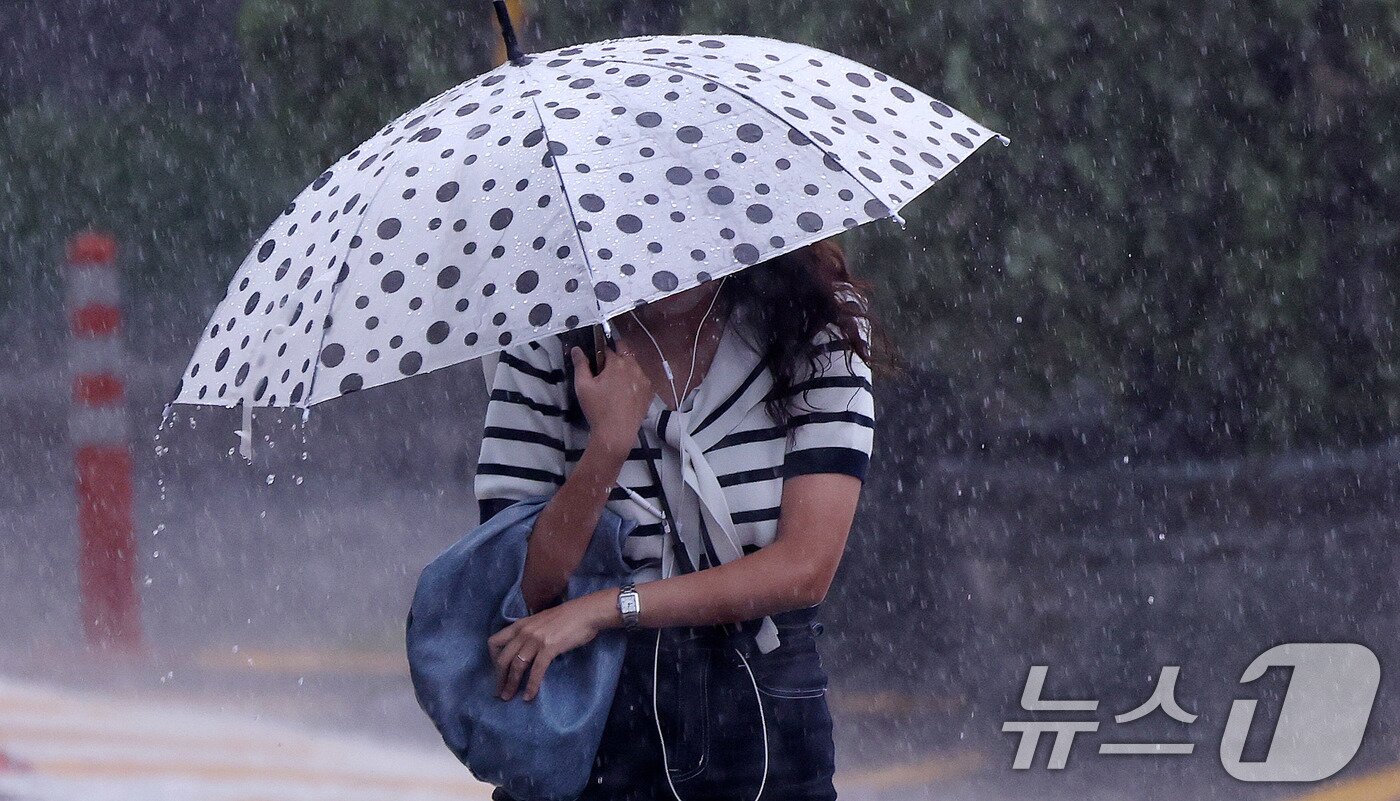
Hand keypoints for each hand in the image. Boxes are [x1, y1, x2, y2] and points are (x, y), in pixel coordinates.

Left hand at [487, 590, 615, 700]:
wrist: (585, 612)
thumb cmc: (566, 617)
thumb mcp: (539, 621)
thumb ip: (528, 633)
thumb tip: (524, 650)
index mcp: (519, 625)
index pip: (494, 642)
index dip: (492, 659)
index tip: (498, 670)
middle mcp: (523, 632)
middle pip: (503, 658)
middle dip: (499, 678)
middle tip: (499, 692)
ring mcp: (535, 640)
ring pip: (516, 666)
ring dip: (511, 684)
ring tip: (508, 697)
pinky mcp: (549, 648)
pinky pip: (536, 671)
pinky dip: (531, 685)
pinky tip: (529, 696)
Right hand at [570, 339, 652, 453]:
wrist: (616, 433)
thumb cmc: (597, 409)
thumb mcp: (583, 386)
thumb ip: (580, 364)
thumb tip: (576, 349)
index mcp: (618, 363)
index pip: (608, 348)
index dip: (600, 352)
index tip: (595, 361)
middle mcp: (634, 367)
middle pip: (624, 352)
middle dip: (615, 355)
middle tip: (605, 369)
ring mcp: (644, 380)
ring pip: (634, 366)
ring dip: (625, 368)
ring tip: (614, 383)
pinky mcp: (649, 392)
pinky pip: (640, 379)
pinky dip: (633, 380)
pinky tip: (624, 392)